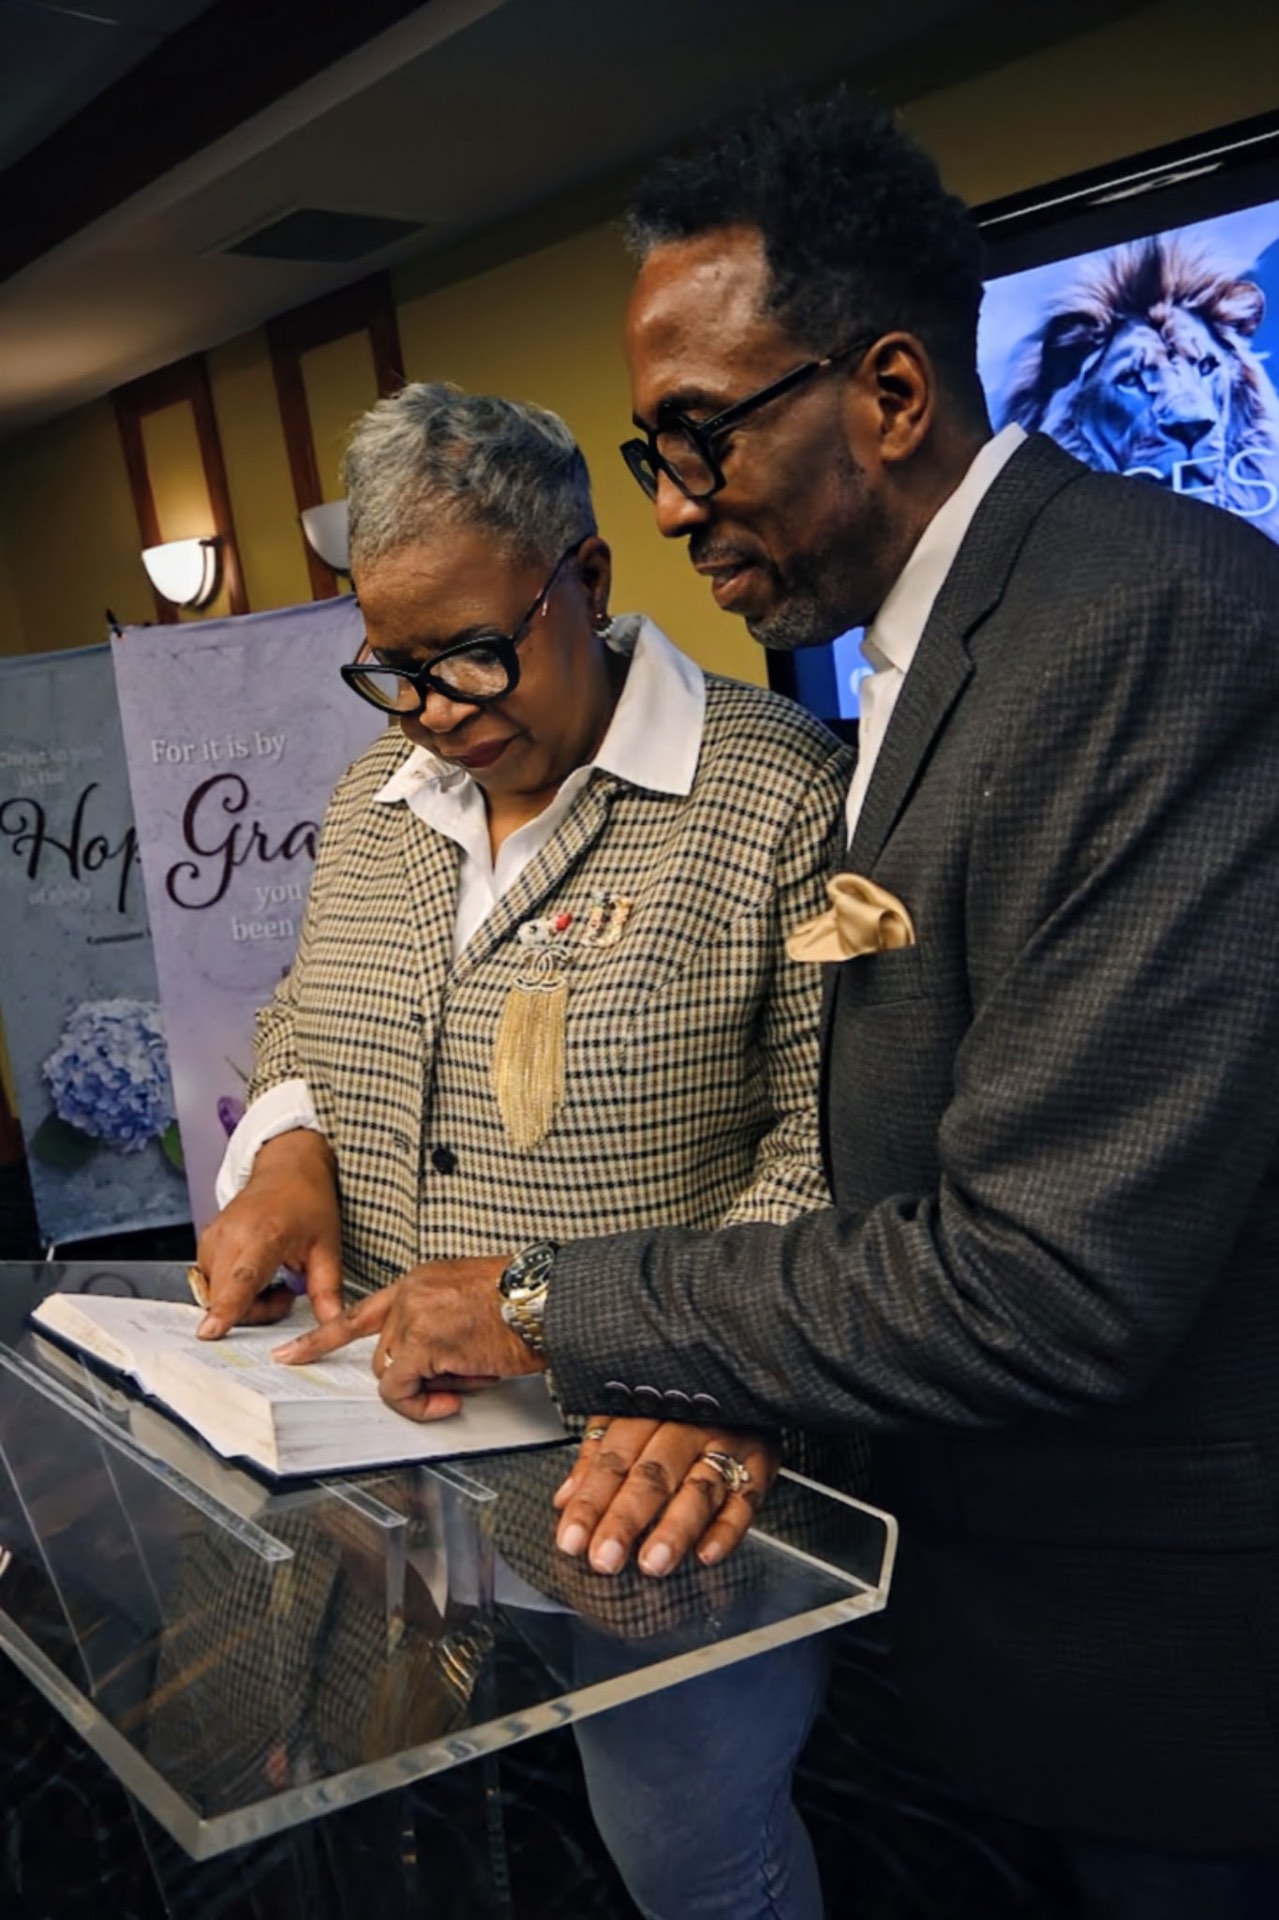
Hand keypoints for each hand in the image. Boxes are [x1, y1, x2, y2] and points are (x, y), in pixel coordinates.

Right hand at [195, 1129, 342, 1337]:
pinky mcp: (205, 1242)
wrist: (288, 1168)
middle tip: (285, 1295)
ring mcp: (213, 1237)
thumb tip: (332, 1327)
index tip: (210, 1332)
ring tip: (273, 1282)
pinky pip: (211, 1283)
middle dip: (252, 1312)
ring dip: (242, 1302)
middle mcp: (231, 1235)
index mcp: (265, 1234)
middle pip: (224, 1296)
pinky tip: (256, 1276)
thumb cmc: (308, 1201)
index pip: (241, 1278)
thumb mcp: (327, 1247)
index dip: (226, 1307)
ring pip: (215, 1294)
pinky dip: (231, 1290)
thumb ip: (327, 1291)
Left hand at [271, 1255, 543, 1420]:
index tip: (290, 1354)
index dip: (322, 1338)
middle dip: (421, 1374)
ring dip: (430, 1386)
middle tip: (466, 1374)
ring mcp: (412, 1315)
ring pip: (392, 1373)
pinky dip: (421, 1404)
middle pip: (385, 1354)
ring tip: (476, 1371)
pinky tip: (454, 1396)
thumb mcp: (475, 1304)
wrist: (549, 1300)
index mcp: (421, 1280)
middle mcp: (410, 1292)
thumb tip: (437, 1370)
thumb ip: (442, 1327)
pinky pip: (400, 1390)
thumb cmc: (528, 1304)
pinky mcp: (420, 1342)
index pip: (361, 1312)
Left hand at [552, 1418, 777, 1577]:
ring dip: (675, 1528)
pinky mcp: (762, 1460)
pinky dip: (728, 1529)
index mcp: (647, 1408)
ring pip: (699, 1487)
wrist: (742, 1370)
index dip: (590, 1501)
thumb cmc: (675, 1403)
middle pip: (652, 1473)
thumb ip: (596, 1455)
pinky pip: (747, 1498)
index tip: (571, 1541)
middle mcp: (687, 1423)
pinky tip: (707, 1555)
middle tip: (605, 1559)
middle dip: (626, 1518)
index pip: (613, 1458)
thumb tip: (563, 1499)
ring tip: (653, 1564)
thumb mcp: (628, 1414)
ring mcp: (728, 1440)